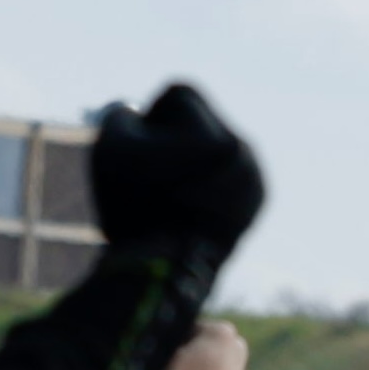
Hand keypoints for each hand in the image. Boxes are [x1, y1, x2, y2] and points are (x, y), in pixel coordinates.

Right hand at [85, 81, 265, 256]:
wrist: (166, 273)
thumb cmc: (134, 205)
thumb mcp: (111, 145)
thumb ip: (121, 113)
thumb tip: (137, 110)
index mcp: (215, 130)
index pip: (178, 96)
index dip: (151, 119)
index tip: (143, 152)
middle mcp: (244, 148)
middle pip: (200, 122)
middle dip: (174, 140)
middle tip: (154, 177)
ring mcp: (254, 177)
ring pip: (215, 149)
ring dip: (192, 162)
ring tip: (171, 196)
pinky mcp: (257, 202)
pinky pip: (227, 175)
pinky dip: (207, 185)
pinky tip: (188, 209)